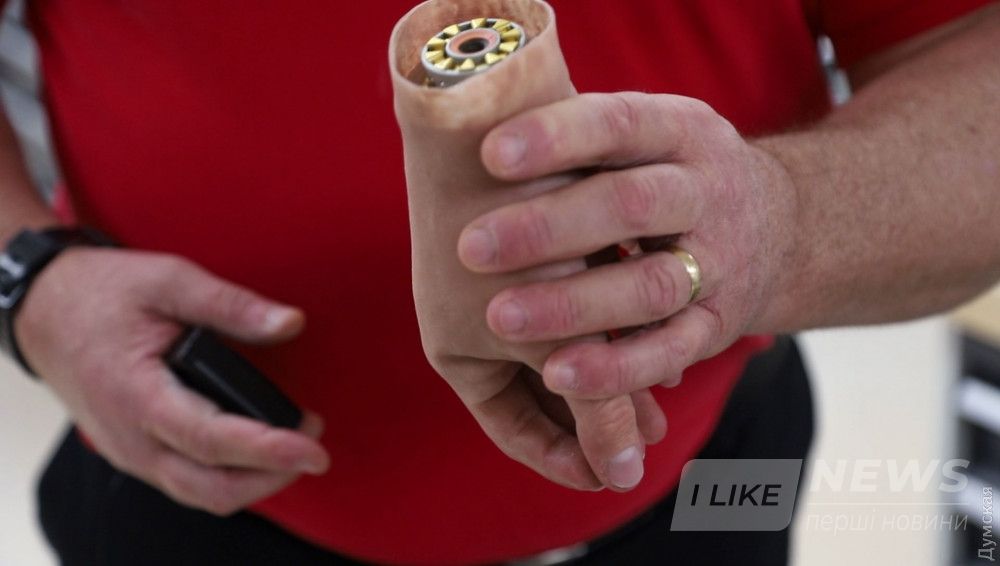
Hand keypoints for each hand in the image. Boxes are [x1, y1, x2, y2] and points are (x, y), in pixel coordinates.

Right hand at [15, 248, 328, 515]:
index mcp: (138, 396)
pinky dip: (229, 477)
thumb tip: (289, 323)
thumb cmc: (102, 294)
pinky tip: (257, 452)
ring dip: (253, 482)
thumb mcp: (167, 280)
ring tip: (293, 446)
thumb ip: (230, 304)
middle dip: (272, 477)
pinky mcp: (136, 453)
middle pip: (212, 487)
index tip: (313, 448)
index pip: (211, 440)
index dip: (268, 450)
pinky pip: (188, 482)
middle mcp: (132, 438)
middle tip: (314, 446)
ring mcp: (131, 452)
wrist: (44, 311)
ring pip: (201, 493)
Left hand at [459, 93, 795, 407]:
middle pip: (634, 205)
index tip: (489, 155)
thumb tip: (479, 131)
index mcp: (682, 131)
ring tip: (500, 318)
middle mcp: (707, 191)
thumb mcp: (649, 136)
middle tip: (472, 248)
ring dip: (574, 305)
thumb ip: (585, 139)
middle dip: (549, 228)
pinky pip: (670, 350)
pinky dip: (616, 367)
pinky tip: (557, 375)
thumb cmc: (670, 174)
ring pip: (651, 286)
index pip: (619, 124)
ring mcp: (720, 261)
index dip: (557, 137)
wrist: (780, 226)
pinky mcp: (719, 323)